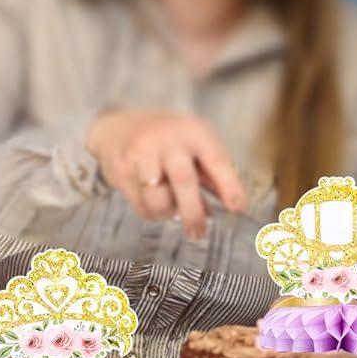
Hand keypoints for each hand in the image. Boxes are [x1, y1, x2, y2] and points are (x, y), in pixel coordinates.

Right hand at [86, 108, 245, 238]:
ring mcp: (141, 154)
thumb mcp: (195, 144)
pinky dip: (152, 213)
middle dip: (194, 212)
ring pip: (159, 199)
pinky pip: (141, 206)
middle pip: (184, 181)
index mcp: (194, 132)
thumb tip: (234, 206)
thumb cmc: (168, 139)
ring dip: (168, 213)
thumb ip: (213, 173)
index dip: (229, 186)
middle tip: (199, 232)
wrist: (117, 124)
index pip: (216, 160)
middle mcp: (168, 141)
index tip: (238, 209)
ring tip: (171, 210)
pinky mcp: (121, 171)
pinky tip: (154, 202)